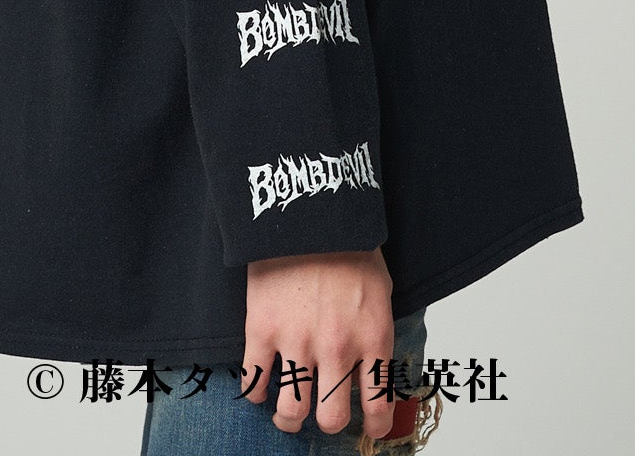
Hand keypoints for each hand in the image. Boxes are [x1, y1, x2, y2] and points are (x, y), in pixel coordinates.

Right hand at [240, 245, 395, 439]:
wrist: (311, 209)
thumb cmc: (349, 244)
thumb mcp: (380, 292)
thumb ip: (375, 335)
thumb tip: (366, 370)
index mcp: (372, 339)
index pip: (377, 405)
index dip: (374, 425)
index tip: (370, 426)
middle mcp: (336, 349)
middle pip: (330, 419)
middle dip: (327, 423)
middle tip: (322, 413)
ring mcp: (297, 342)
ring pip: (290, 413)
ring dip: (288, 419)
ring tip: (287, 413)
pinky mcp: (262, 329)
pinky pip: (254, 382)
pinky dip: (255, 392)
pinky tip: (261, 387)